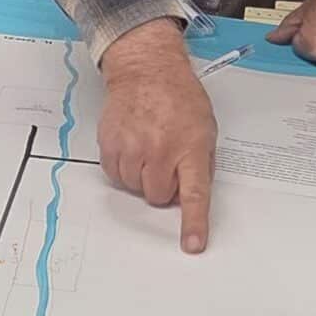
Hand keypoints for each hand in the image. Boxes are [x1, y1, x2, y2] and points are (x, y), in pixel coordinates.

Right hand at [98, 20, 214, 252]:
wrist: (146, 70)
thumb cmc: (178, 97)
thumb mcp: (205, 128)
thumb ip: (200, 164)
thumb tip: (189, 196)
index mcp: (190, 147)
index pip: (193, 194)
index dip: (193, 222)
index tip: (193, 245)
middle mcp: (160, 149)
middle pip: (157, 196)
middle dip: (163, 186)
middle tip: (166, 162)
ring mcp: (132, 146)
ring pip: (134, 188)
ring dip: (142, 176)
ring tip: (148, 148)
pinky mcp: (110, 144)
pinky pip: (115, 175)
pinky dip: (124, 168)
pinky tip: (132, 146)